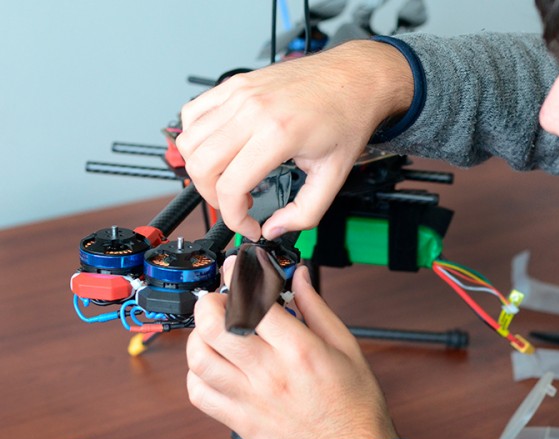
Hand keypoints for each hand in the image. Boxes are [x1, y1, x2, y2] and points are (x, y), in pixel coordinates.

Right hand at [176, 40, 412, 239]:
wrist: (355, 77)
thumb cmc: (347, 118)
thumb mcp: (334, 175)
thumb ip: (306, 212)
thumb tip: (275, 228)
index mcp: (278, 134)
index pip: (231, 187)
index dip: (234, 217)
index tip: (249, 225)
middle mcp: (252, 110)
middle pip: (200, 165)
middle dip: (212, 197)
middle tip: (235, 205)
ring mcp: (240, 93)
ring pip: (189, 140)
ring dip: (201, 169)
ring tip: (228, 179)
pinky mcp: (236, 84)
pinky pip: (193, 113)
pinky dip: (195, 137)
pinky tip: (219, 149)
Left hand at [186, 264, 398, 438]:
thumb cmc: (354, 406)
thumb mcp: (346, 347)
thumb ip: (317, 308)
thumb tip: (299, 278)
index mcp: (299, 350)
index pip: (252, 300)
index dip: (238, 276)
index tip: (236, 267)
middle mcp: (269, 373)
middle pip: (213, 326)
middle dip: (210, 301)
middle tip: (221, 298)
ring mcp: (249, 399)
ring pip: (199, 358)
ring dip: (199, 335)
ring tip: (215, 329)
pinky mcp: (239, 422)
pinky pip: (199, 394)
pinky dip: (198, 373)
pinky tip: (214, 364)